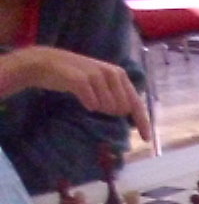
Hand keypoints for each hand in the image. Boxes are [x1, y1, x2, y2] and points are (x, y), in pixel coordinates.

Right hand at [0, 47, 143, 122]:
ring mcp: (97, 74)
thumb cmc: (76, 77)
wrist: (47, 64)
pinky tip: (81, 97)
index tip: (146, 139)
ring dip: (96, 106)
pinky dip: (87, 104)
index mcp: (120, 75)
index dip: (143, 122)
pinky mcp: (82, 79)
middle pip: (121, 109)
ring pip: (107, 107)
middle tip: (94, 100)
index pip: (136, 103)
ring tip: (86, 95)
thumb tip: (129, 115)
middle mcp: (112, 73)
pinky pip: (92, 104)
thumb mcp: (101, 84)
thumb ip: (117, 96)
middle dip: (109, 111)